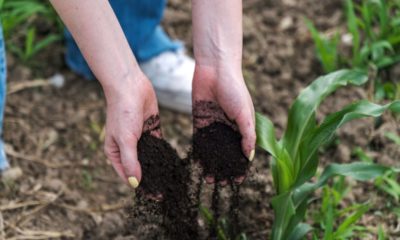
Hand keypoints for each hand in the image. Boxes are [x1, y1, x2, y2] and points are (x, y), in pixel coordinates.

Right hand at [103, 73, 160, 187]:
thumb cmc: (122, 112)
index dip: (140, 186)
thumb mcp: (126, 139)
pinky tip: (173, 164)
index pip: (128, 175)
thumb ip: (131, 161)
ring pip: (151, 157)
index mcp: (116, 153)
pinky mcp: (152, 129)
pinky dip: (164, 154)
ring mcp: (140, 139)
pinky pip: (159, 145)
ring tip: (171, 181)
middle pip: (140, 168)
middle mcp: (128, 148)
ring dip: (159, 167)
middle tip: (167, 192)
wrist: (130, 86)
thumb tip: (135, 183)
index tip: (154, 197)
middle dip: (152, 179)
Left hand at [192, 64, 255, 183]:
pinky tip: (198, 165)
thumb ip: (247, 135)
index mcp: (243, 126)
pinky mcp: (200, 121)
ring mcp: (214, 125)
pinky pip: (200, 140)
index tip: (237, 180)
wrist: (215, 69)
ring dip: (212, 164)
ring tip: (208, 179)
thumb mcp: (245, 113)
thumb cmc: (235, 89)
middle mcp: (229, 128)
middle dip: (224, 168)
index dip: (241, 166)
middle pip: (227, 153)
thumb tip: (249, 157)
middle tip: (220, 183)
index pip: (243, 151)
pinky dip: (200, 153)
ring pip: (213, 150)